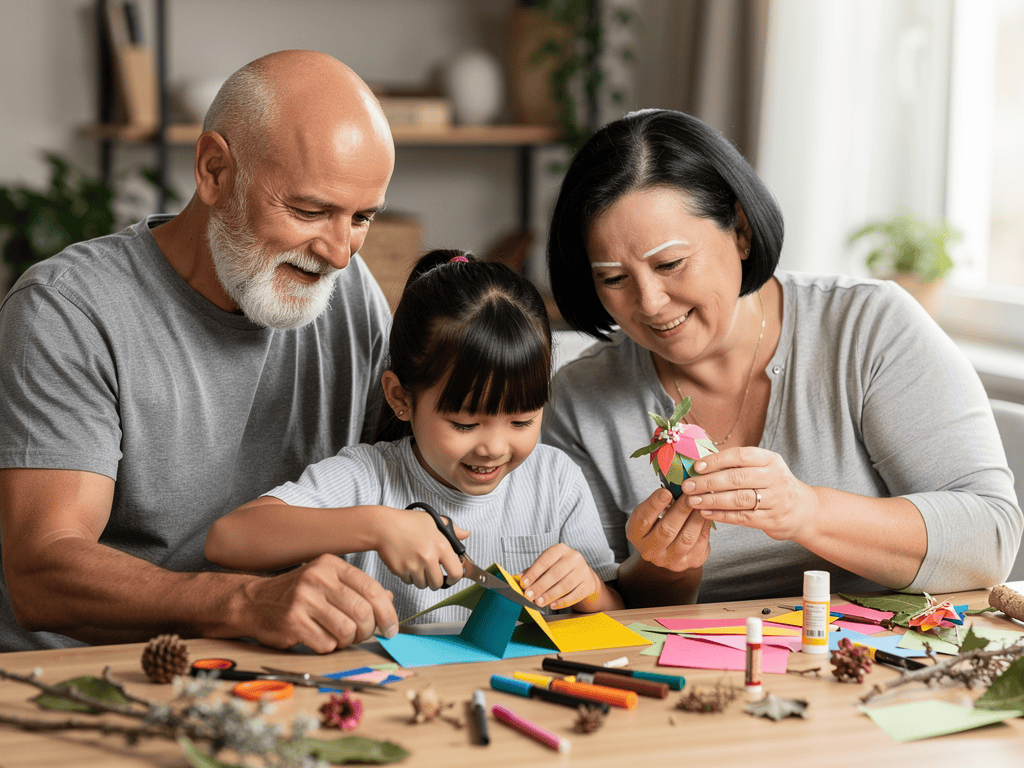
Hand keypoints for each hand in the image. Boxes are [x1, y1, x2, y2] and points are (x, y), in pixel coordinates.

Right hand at [239, 554, 396, 652]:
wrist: (254, 602)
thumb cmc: (296, 594)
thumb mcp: (328, 582)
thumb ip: (358, 589)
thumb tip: (389, 600)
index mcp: (331, 565)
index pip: (372, 588)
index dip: (387, 612)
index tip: (391, 627)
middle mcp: (318, 578)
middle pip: (362, 612)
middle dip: (368, 630)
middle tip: (363, 635)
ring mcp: (304, 600)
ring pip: (346, 630)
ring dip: (348, 640)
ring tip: (340, 637)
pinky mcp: (292, 622)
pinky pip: (326, 643)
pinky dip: (328, 646)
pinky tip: (319, 638)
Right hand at [375, 508, 469, 589]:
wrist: (383, 526)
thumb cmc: (407, 522)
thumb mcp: (432, 520)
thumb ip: (452, 529)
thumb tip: (465, 534)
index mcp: (440, 545)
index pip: (456, 572)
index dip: (455, 578)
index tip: (451, 578)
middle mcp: (428, 557)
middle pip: (437, 583)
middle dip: (435, 580)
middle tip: (431, 572)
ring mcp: (414, 565)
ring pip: (423, 584)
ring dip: (421, 579)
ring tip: (417, 565)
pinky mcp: (401, 571)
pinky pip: (409, 582)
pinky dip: (409, 576)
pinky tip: (407, 563)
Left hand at [518, 544, 600, 609]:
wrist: (582, 575)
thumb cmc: (559, 569)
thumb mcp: (546, 565)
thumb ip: (532, 571)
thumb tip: (517, 578)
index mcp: (560, 549)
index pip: (545, 560)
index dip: (534, 572)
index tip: (524, 583)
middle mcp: (574, 557)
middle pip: (555, 573)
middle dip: (540, 586)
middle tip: (529, 596)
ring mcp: (583, 571)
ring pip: (565, 585)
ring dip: (550, 595)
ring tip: (538, 602)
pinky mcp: (589, 584)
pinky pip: (575, 595)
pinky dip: (562, 602)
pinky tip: (552, 605)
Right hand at [625, 487, 711, 570]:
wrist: (668, 548)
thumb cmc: (657, 522)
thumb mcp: (651, 511)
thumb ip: (659, 500)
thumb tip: (677, 484)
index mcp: (636, 535)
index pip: (643, 519)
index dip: (654, 505)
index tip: (666, 492)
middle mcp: (650, 551)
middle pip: (666, 530)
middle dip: (680, 510)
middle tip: (690, 494)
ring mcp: (670, 560)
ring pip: (686, 539)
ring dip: (695, 518)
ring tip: (701, 503)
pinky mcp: (690, 563)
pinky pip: (701, 543)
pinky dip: (705, 526)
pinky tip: (707, 513)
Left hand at [682, 446, 819, 541]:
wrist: (804, 510)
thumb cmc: (773, 485)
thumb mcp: (764, 468)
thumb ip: (738, 464)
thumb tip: (701, 462)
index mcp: (771, 460)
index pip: (741, 455)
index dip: (717, 460)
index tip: (697, 466)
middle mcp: (775, 478)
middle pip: (737, 479)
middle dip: (708, 482)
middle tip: (688, 486)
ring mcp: (775, 500)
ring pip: (738, 499)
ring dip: (712, 500)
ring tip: (692, 500)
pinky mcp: (772, 520)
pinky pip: (742, 517)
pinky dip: (721, 515)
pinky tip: (705, 513)